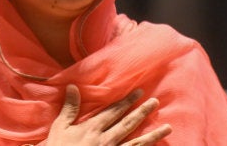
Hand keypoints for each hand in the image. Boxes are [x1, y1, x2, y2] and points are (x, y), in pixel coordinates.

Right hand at [45, 84, 171, 145]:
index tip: (139, 92)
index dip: (126, 101)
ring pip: (136, 143)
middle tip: (155, 101)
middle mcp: (105, 140)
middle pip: (127, 123)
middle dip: (142, 111)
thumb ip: (69, 108)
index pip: (113, 111)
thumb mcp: (59, 129)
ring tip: (168, 127)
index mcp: (92, 128)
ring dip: (153, 135)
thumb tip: (73, 86)